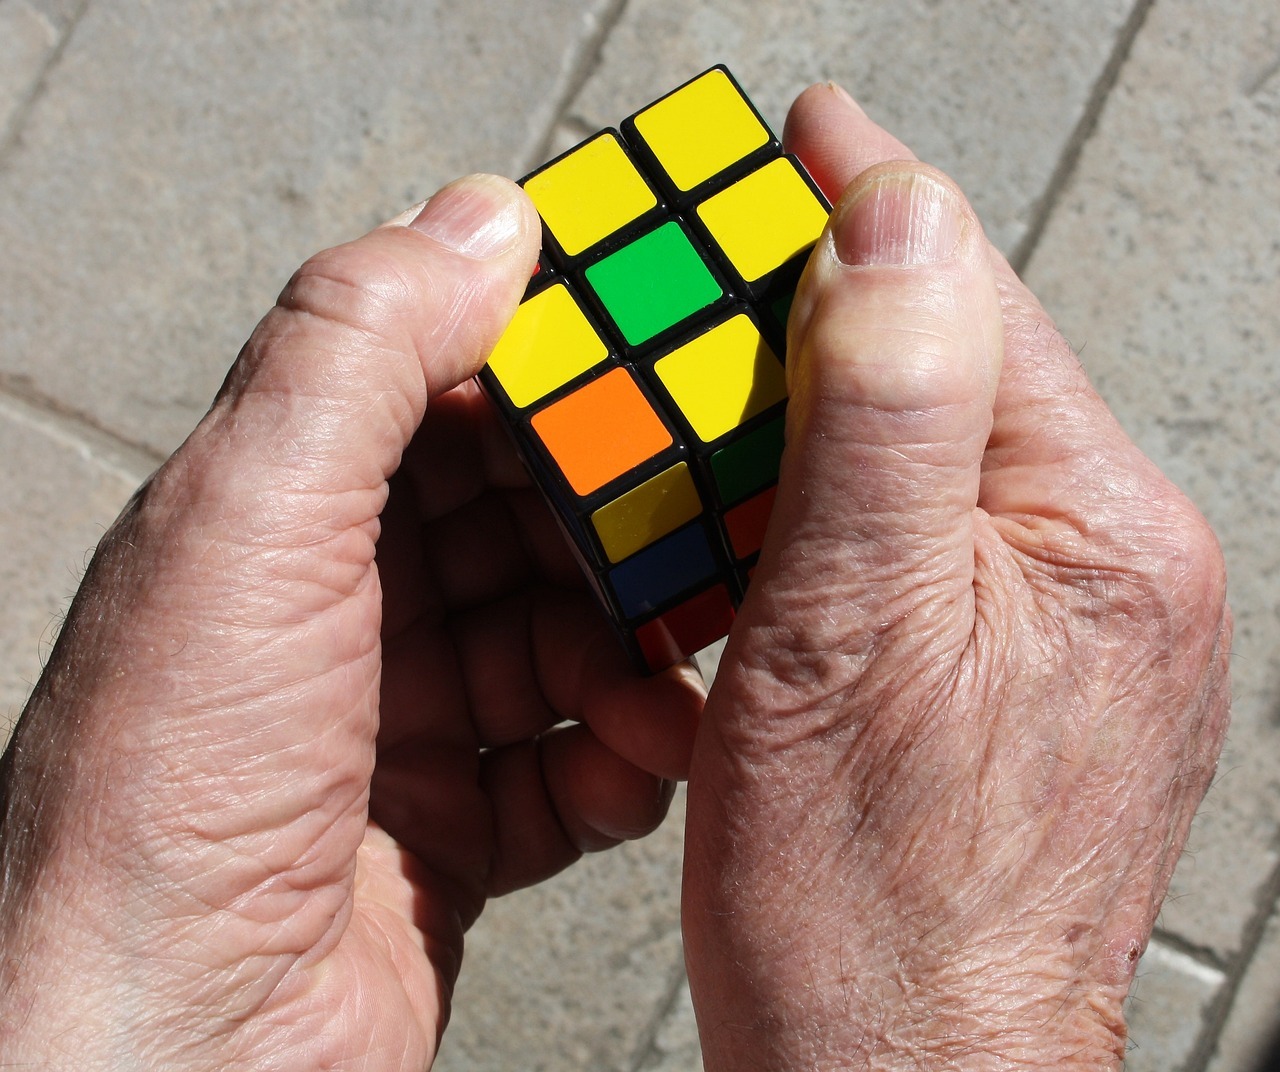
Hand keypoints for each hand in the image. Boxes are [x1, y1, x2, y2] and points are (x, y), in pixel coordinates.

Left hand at [0, 175, 703, 1068]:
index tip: (663, 343)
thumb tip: (485, 214)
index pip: (439, 393)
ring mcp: (400, 725)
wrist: (165, 1060)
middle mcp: (336, 612)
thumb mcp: (252, 519)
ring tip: (672, 678)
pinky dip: (619, 762)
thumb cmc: (170, 791)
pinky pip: (569, 767)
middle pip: (522, 523)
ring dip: (631, 656)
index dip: (552, 361)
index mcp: (277, 512)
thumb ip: (361, 349)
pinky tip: (639, 767)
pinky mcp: (453, 831)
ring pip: (563, 644)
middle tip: (708, 518)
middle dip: (620, 522)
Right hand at [682, 85, 1230, 1070]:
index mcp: (1095, 530)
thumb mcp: (849, 630)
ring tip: (724, 372)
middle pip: (948, 372)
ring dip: (812, 415)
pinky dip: (825, 513)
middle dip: (826, 307)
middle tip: (731, 244)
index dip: (867, 203)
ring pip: (921, 457)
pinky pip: (915, 542)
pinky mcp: (1009, 674)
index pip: (969, 302)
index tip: (803, 123)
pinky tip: (761, 513)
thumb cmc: (871, 901)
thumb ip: (888, 410)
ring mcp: (1062, 623)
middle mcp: (1104, 564)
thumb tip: (896, 215)